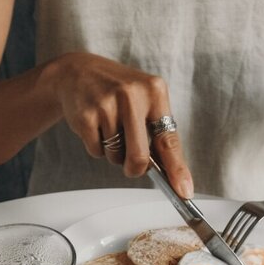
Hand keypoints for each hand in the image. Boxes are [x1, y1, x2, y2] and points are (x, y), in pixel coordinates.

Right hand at [45, 52, 193, 196]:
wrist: (79, 72)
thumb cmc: (118, 93)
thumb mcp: (144, 100)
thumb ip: (157, 133)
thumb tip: (172, 175)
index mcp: (154, 91)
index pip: (169, 139)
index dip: (177, 170)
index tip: (184, 192)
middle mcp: (132, 94)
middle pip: (140, 157)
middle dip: (135, 169)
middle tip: (132, 165)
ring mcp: (107, 104)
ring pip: (116, 156)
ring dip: (113, 152)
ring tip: (109, 127)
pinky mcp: (86, 115)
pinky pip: (97, 151)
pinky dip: (97, 146)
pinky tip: (95, 125)